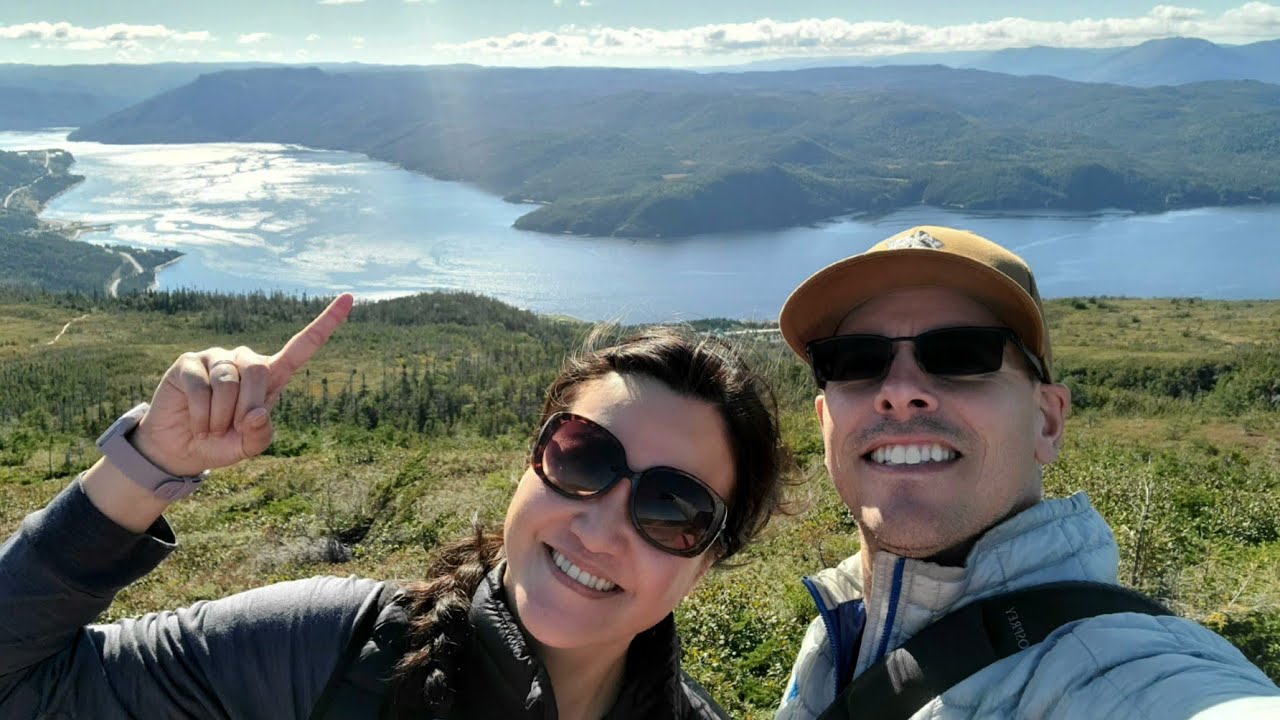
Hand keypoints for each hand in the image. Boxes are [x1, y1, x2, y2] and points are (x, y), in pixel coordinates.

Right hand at [130, 294, 353, 476]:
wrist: (182, 449)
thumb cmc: (222, 442)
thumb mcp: (249, 446)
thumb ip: (261, 434)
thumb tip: (257, 413)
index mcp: (271, 376)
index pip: (301, 347)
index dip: (326, 324)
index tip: (349, 299)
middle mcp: (245, 360)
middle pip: (259, 371)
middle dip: (247, 407)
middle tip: (233, 428)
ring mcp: (217, 358)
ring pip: (228, 382)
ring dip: (221, 416)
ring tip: (211, 427)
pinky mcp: (189, 362)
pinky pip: (201, 387)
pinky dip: (201, 414)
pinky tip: (196, 421)